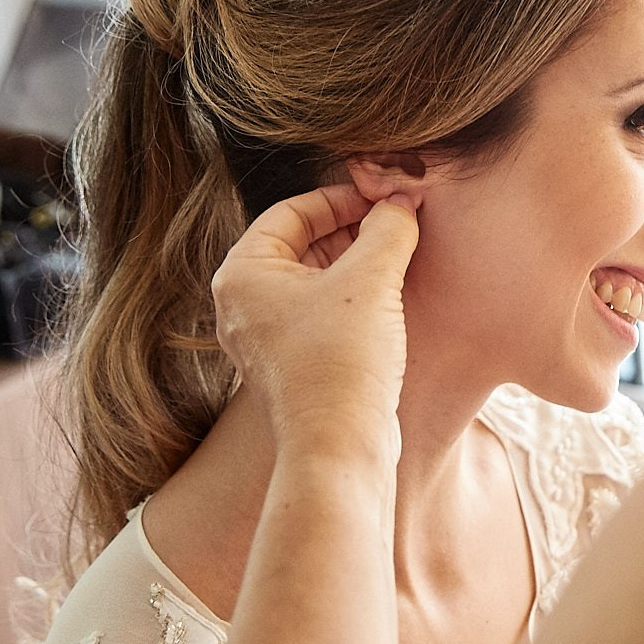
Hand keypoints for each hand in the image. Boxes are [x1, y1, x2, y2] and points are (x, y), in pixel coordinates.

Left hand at [210, 184, 420, 460]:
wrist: (339, 446)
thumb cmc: (341, 361)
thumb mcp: (371, 279)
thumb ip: (388, 228)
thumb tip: (401, 203)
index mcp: (242, 273)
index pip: (291, 211)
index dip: (342, 197)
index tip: (383, 198)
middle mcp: (242, 304)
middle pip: (301, 243)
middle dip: (352, 230)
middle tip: (396, 223)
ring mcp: (263, 337)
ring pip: (313, 279)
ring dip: (356, 263)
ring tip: (399, 256)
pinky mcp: (290, 364)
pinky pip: (319, 313)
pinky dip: (352, 298)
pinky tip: (389, 298)